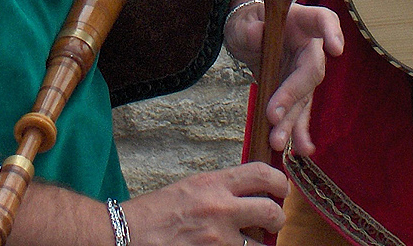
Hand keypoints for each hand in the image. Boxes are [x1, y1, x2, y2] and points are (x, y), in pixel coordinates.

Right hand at [123, 163, 286, 245]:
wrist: (130, 234)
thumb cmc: (157, 212)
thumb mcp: (192, 187)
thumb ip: (221, 189)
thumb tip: (249, 193)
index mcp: (214, 183)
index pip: (261, 173)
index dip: (280, 182)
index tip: (282, 189)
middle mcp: (221, 208)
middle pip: (271, 211)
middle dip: (278, 219)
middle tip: (274, 222)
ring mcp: (219, 238)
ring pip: (259, 245)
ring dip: (256, 245)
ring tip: (246, 242)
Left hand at [224, 1, 343, 155]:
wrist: (248, 34)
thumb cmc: (248, 22)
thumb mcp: (242, 21)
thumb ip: (248, 28)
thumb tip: (255, 34)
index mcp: (302, 21)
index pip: (324, 20)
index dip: (333, 33)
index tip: (335, 49)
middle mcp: (310, 47)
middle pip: (311, 70)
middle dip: (293, 95)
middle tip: (273, 115)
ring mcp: (304, 71)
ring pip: (304, 98)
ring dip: (291, 121)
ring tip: (278, 140)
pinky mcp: (297, 92)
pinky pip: (300, 112)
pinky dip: (298, 131)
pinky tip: (302, 148)